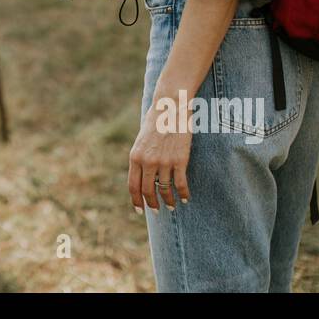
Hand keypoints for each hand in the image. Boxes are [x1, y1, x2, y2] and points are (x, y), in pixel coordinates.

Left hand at [128, 93, 192, 212]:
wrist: (170, 106)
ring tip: (172, 206)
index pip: (133, 186)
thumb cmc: (156, 122)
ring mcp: (164, 162)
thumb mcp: (141, 140)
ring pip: (165, 190)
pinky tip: (186, 198)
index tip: (139, 211)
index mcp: (135, 156)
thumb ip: (141, 159)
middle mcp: (148, 161)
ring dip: (169, 201)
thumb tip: (143, 178)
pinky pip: (181, 184)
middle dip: (152, 204)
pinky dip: (184, 194)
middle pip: (148, 191)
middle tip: (156, 211)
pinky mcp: (180, 160)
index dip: (136, 201)